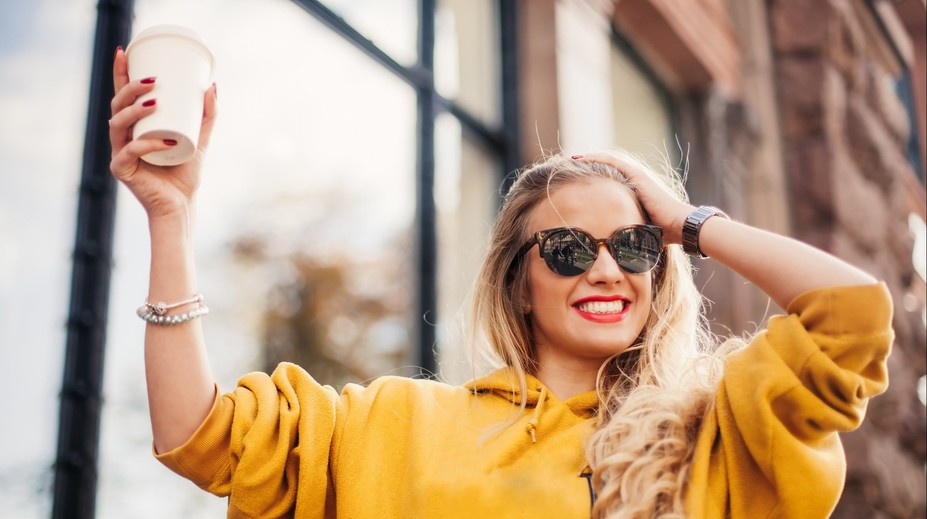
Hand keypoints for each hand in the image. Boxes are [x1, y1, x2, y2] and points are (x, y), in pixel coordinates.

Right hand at [109, 46, 217, 218]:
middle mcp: (123, 137)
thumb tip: (212, 85)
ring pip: (117, 124)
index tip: (124, 51)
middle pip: (117, 105)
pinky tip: (164, 141)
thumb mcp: (200, 138)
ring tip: (154, 102)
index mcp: (135, 127)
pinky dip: (147, 145)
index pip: (123, 95)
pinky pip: (129, 153)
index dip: (120, 73)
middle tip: (152, 81)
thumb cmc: (185, 173)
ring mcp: (119, 153)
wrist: (181, 205)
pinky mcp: (121, 170)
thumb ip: (206, 115)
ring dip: (134, 110)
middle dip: (129, 89)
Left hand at [572, 152, 693, 244]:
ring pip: (606, 161)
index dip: (590, 180)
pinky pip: (611, 162)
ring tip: (569, 160)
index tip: (572, 183)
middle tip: (566, 169)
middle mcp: (634, 181)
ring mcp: (636, 176)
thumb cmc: (662, 234)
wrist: (679, 227)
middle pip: (605, 169)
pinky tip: (580, 158)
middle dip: (586, 168)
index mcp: (632, 193)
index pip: (607, 181)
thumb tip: (608, 250)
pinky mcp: (637, 175)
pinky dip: (595, 158)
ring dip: (588, 160)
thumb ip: (622, 233)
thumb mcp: (634, 231)